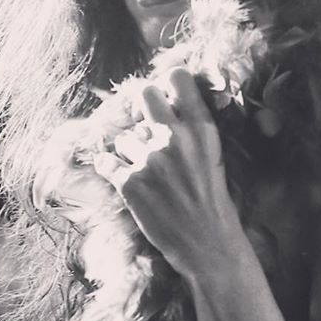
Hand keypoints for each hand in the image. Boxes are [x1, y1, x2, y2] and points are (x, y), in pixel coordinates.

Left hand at [93, 67, 243, 276]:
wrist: (207, 243)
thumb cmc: (212, 199)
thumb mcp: (213, 153)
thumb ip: (191, 126)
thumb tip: (167, 99)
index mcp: (201, 128)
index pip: (178, 77)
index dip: (169, 80)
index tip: (167, 91)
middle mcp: (174, 137)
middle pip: (145, 93)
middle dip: (144, 105)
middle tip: (148, 124)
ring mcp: (149, 160)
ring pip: (125, 136)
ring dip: (131, 151)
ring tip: (148, 173)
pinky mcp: (129, 182)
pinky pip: (107, 162)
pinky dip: (111, 169)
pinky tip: (121, 176)